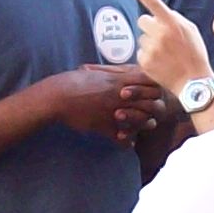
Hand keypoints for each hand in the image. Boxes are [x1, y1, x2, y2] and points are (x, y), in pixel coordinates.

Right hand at [40, 63, 167, 142]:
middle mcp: (121, 96)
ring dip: (144, 124)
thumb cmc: (75, 82)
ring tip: (145, 125)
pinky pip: (123, 138)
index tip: (152, 93)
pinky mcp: (105, 126)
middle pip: (152, 103)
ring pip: (142, 121)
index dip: (155, 89)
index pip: (151, 83)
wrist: (58, 96)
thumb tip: (127, 70)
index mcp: (120, 80)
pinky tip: (127, 141)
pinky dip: (126, 142)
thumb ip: (115, 73)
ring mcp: (114, 112)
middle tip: (151, 110)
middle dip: (154, 108)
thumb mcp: (97, 72)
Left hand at [122, 0, 213, 99]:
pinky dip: (148, 57)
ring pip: (142, 38)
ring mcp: (151, 48)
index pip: (153, 3)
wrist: (193, 81)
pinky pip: (140, 52)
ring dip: (150, 43)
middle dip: (150, 27)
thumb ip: (175, 19)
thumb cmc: (194, 54)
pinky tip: (161, 63)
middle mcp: (160, 34)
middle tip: (163, 38)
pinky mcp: (144, 61)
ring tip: (166, 54)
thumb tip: (160, 14)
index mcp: (172, 23)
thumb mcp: (191, 31)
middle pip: (143, 21)